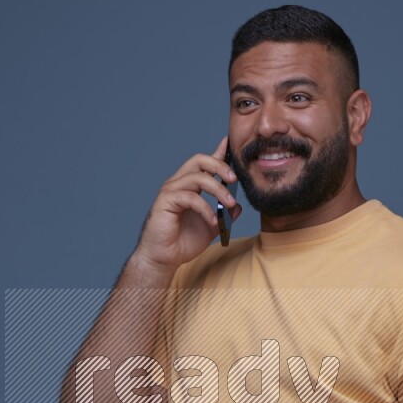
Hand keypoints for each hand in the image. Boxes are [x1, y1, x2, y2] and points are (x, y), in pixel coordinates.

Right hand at [133, 136, 241, 274]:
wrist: (164, 259)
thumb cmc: (182, 243)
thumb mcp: (210, 227)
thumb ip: (223, 215)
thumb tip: (238, 206)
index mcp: (188, 186)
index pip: (204, 163)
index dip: (218, 152)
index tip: (230, 143)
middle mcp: (178, 184)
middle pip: (199, 160)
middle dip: (219, 165)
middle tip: (234, 178)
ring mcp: (170, 191)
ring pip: (197, 177)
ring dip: (218, 189)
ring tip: (230, 204)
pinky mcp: (165, 202)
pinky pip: (190, 197)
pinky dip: (205, 208)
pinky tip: (213, 221)